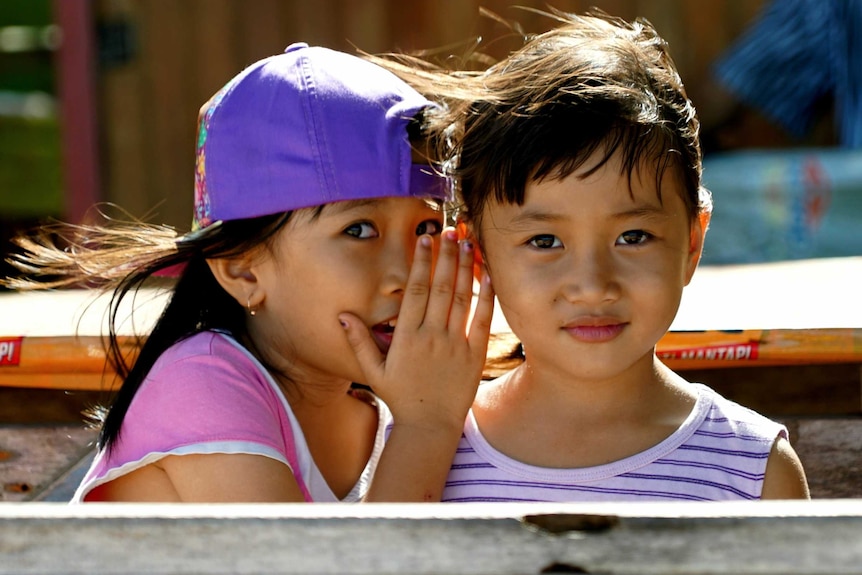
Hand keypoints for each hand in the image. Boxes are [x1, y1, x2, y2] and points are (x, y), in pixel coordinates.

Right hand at [338, 227, 493, 430]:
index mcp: (407, 337)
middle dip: (445, 256)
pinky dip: (486, 297)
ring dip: (465, 268)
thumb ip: (358, 341)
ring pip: (462, 299)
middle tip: (449, 230)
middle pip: (441, 287)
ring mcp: (455, 345)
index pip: (415, 290)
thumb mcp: (373, 371)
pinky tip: (488, 276)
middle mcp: (432, 337)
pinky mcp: (474, 355)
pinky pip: (482, 321)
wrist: (429, 427)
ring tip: (467, 243)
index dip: (421, 262)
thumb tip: (342, 315)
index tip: (424, 239)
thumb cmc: (400, 398)